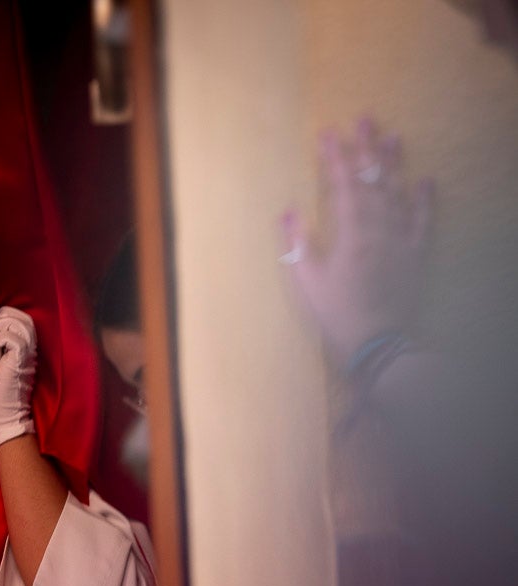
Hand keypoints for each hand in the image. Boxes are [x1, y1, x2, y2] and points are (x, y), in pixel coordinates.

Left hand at [0, 305, 37, 449]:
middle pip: (26, 320)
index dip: (7, 317)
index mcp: (23, 355)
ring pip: (23, 325)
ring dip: (2, 323)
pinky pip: (13, 339)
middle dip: (6, 315)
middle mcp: (29, 354)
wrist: (2, 420)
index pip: (23, 324)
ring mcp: (26, 358)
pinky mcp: (20, 363)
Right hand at [280, 116, 433, 364]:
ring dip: (394, 164)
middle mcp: (379, 229)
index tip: (327, 132)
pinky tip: (424, 181)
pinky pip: (421, 221)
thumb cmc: (334, 311)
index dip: (335, 157)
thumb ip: (296, 242)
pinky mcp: (414, 253)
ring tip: (392, 136)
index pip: (343, 185)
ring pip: (397, 193)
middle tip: (364, 118)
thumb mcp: (305, 280)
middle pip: (373, 180)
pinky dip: (423, 200)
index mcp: (350, 234)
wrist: (376, 340)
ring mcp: (400, 240)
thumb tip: (288, 210)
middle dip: (366, 148)